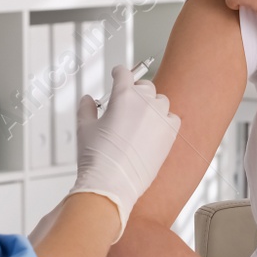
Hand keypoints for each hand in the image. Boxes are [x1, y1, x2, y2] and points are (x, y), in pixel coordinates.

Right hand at [69, 65, 180, 238]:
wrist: (113, 183)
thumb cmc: (98, 158)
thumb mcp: (84, 128)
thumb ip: (86, 108)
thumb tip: (88, 100)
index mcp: (123, 95)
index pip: (124, 73)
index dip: (118, 73)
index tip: (118, 75)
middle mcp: (145, 102)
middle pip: (144, 85)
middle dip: (135, 90)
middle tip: (127, 102)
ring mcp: (160, 117)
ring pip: (160, 100)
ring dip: (151, 105)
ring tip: (140, 118)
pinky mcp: (170, 134)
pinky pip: (172, 118)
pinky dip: (165, 120)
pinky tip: (154, 130)